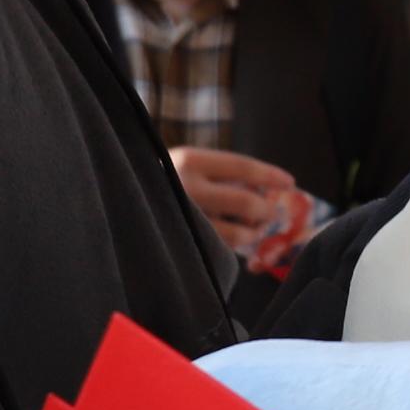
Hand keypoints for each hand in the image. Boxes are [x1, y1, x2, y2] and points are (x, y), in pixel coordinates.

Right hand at [168, 146, 299, 253]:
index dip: (269, 175)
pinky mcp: (180, 244)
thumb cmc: (160, 184)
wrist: (118, 200)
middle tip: (266, 214)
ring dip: (251, 233)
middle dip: (263, 210)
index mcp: (189, 160)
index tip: (291, 182)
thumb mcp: (185, 168)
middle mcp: (185, 186)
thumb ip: (219, 175)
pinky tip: (232, 241)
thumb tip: (265, 191)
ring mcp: (181, 218)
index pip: (241, 165)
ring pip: (235, 232)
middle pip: (245, 201)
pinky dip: (233, 246)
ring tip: (251, 231)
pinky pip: (220, 248)